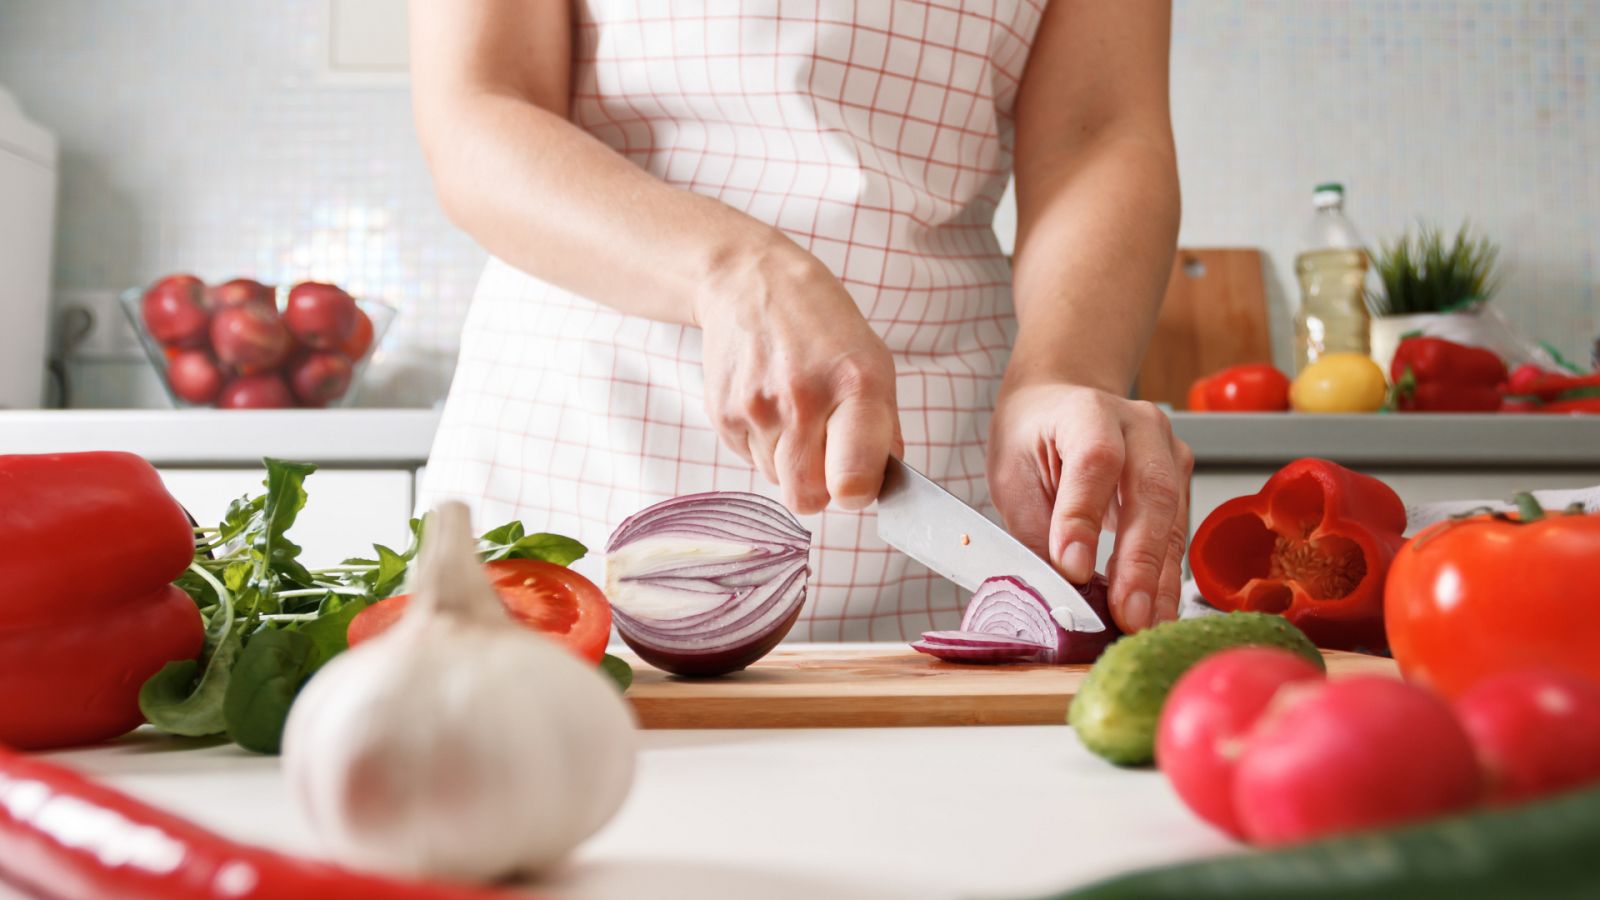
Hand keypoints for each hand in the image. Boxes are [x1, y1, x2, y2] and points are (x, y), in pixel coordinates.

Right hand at [695, 245, 901, 513]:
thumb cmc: (822, 326)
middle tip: (825, 454)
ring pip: (777, 480)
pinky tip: (768, 401)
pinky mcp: (722, 414)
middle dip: (819, 487)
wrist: (750, 282)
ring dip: (789, 460)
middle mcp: (802, 400)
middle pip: (807, 498)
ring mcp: (756, 408)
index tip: (857, 487)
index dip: (856, 494)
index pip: (852, 479)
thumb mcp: (873, 360)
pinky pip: (749, 460)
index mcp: (854, 385)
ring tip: (793, 409)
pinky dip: (762, 443)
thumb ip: (883, 429)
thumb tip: (879, 485)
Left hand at [987, 382, 1192, 632]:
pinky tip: (1154, 610)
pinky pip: (1176, 532)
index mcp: (1087, 411)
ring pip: (1171, 518)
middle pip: (1150, 491)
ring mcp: (1168, 450)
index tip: (1071, 569)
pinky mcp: (1180, 479)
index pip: (1095, 460)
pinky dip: (1164, 576)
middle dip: (1139, 561)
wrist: (1059, 404)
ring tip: (1143, 625)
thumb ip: (1034, 530)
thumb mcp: (1012, 476)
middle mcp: (1139, 425)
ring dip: (1159, 579)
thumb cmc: (1032, 438)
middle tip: (1127, 614)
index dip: (1083, 516)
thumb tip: (1053, 594)